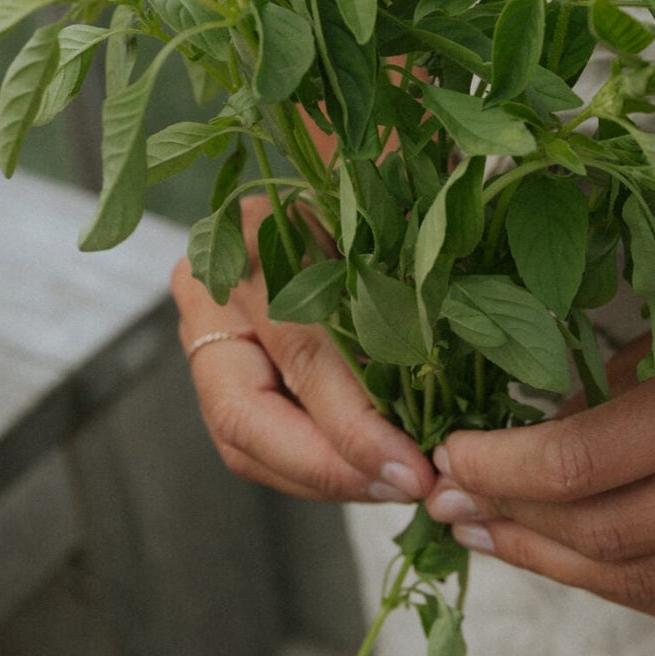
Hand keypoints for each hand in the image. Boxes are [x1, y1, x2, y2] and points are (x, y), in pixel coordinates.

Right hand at [172, 197, 433, 506]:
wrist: (344, 167)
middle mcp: (210, 288)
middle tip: (403, 488)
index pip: (298, 355)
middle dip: (331, 468)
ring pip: (243, 443)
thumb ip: (411, 289)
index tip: (414, 465)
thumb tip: (451, 391)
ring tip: (393, 486)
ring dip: (324, 479)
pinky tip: (369, 473)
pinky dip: (315, 469)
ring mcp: (203, 331)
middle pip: (246, 415)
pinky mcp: (218, 370)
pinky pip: (254, 445)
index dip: (355, 425)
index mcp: (249, 237)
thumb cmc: (381, 191)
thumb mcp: (397, 224)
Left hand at [424, 258, 654, 617]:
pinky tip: (558, 552)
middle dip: (510, 522)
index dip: (500, 470)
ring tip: (485, 533)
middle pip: (606, 534)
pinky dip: (609, 580)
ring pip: (638, 583)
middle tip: (444, 503)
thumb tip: (501, 450)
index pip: (586, 461)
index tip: (446, 457)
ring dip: (547, 563)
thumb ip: (605, 387)